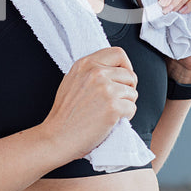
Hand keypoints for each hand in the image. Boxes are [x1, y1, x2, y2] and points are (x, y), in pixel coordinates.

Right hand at [41, 46, 138, 160]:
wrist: (57, 136)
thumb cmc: (64, 114)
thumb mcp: (72, 80)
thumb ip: (91, 71)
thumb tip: (113, 70)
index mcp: (85, 64)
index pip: (118, 53)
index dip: (126, 67)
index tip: (123, 79)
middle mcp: (96, 73)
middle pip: (130, 75)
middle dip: (127, 89)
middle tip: (115, 101)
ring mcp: (106, 89)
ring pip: (133, 93)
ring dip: (126, 104)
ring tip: (108, 112)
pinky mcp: (113, 107)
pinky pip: (132, 108)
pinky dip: (125, 117)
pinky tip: (110, 121)